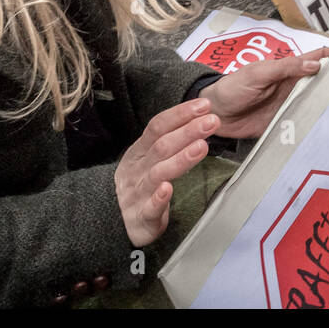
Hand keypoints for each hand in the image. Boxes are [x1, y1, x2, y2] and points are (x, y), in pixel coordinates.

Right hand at [114, 98, 218, 246]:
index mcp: (139, 152)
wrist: (116, 221)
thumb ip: (169, 140)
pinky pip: (149, 208)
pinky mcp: (140, 217)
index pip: (158, 126)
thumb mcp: (150, 158)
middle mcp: (136, 169)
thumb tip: (199, 117)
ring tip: (201, 147)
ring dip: (180, 159)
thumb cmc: (141, 185)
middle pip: (161, 146)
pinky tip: (168, 189)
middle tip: (212, 122)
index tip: (204, 106)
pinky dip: (159, 199)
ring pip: (157, 174)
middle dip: (188, 132)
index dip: (180, 114)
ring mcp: (136, 192)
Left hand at [198, 48, 328, 139]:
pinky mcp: (289, 124)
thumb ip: (284, 68)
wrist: (213, 115)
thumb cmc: (232, 87)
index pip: (322, 58)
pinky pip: (314, 122)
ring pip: (328, 101)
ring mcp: (294, 105)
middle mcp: (297, 85)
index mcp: (290, 68)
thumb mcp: (257, 73)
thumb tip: (314, 64)